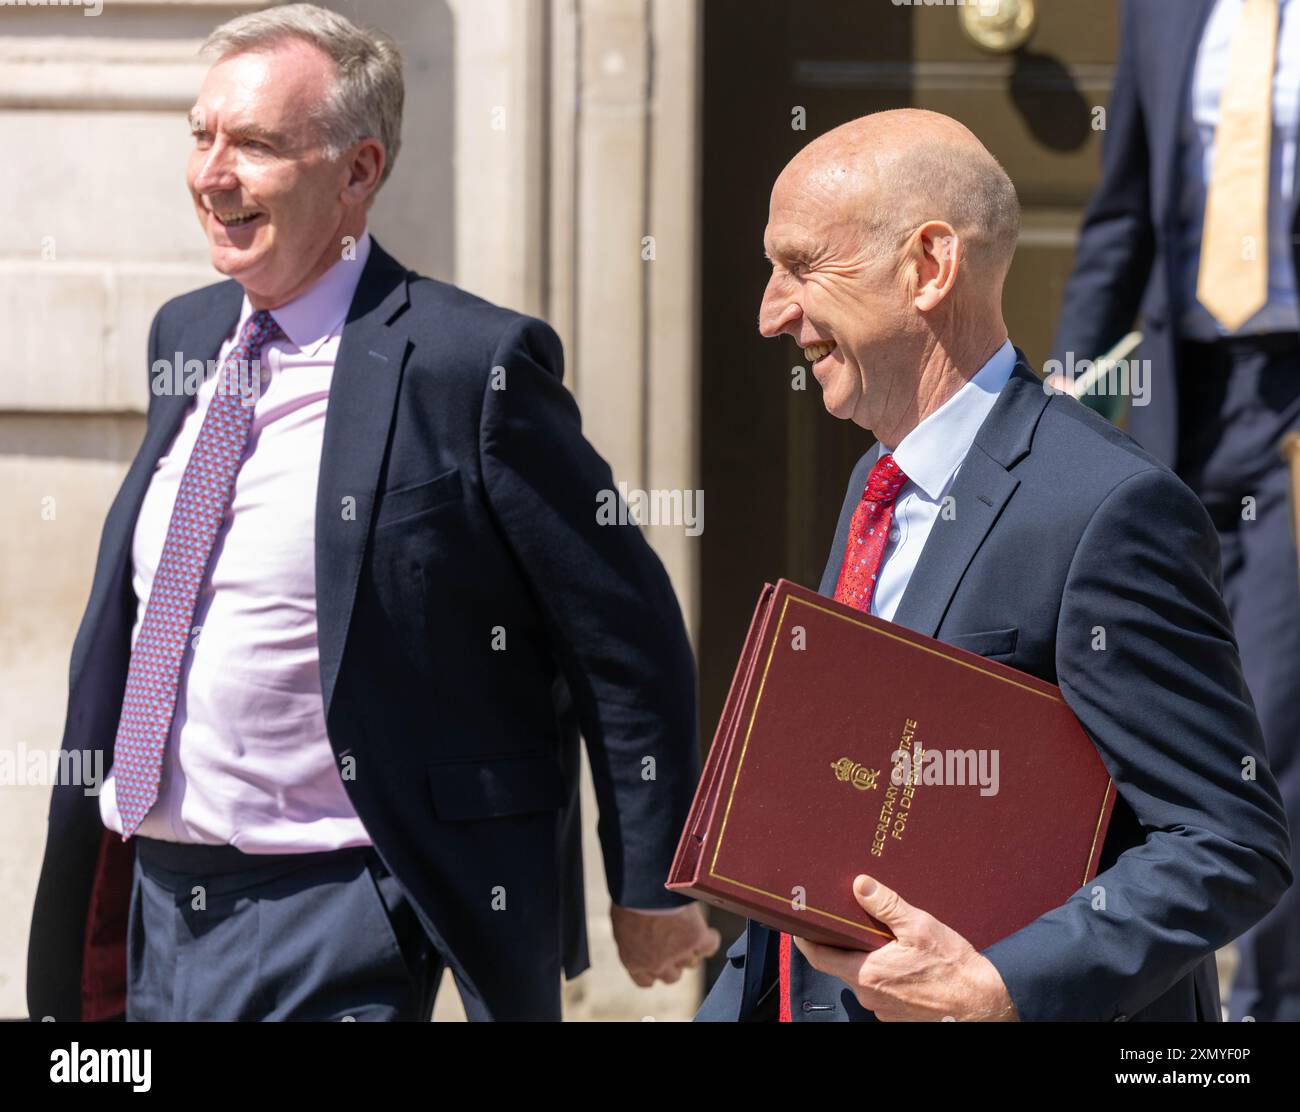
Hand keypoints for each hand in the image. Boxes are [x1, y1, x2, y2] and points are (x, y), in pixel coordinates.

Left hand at [610, 903, 720, 987]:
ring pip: (691, 963)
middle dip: (673, 962)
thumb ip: (631, 940)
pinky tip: (706, 930)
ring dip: (690, 949)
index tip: (656, 958)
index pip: (646, 981)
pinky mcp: (696, 939)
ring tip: (687, 928)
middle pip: (672, 977)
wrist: (641, 886)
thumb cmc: (626, 899)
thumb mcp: (620, 924)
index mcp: (633, 961)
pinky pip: (710, 946)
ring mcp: (678, 953)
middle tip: (674, 941)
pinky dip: (710, 938)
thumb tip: (638, 938)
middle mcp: (656, 964)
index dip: (653, 970)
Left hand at [793, 874, 1016, 1020]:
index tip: (800, 923)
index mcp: (866, 973)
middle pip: (840, 964)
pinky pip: (881, 989)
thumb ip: (886, 905)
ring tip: (881, 936)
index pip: (818, 957)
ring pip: (862, 977)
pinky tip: (901, 959)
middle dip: (843, 942)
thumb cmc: (953, 968)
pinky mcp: (897, 1015)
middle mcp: (868, 995)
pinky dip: (884, 973)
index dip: (806, 939)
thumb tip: (859, 884)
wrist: (983, 1006)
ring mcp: (882, 1009)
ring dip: (866, 957)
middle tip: (848, 918)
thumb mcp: (919, 926)